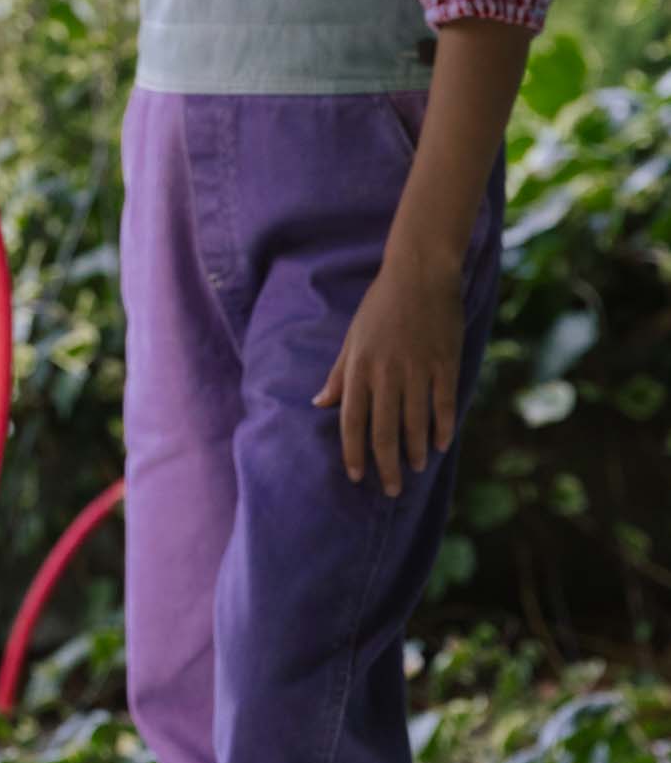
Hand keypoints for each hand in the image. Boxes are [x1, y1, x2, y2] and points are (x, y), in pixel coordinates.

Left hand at [313, 258, 465, 497]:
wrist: (419, 273)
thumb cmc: (381, 305)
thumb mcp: (352, 337)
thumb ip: (338, 373)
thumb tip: (318, 403)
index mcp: (359, 367)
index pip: (351, 421)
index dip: (352, 452)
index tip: (355, 476)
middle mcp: (386, 373)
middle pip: (384, 431)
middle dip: (385, 465)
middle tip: (389, 489)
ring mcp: (417, 369)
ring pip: (415, 424)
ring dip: (414, 451)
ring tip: (414, 468)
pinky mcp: (444, 363)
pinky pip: (444, 405)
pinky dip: (443, 428)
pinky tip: (440, 444)